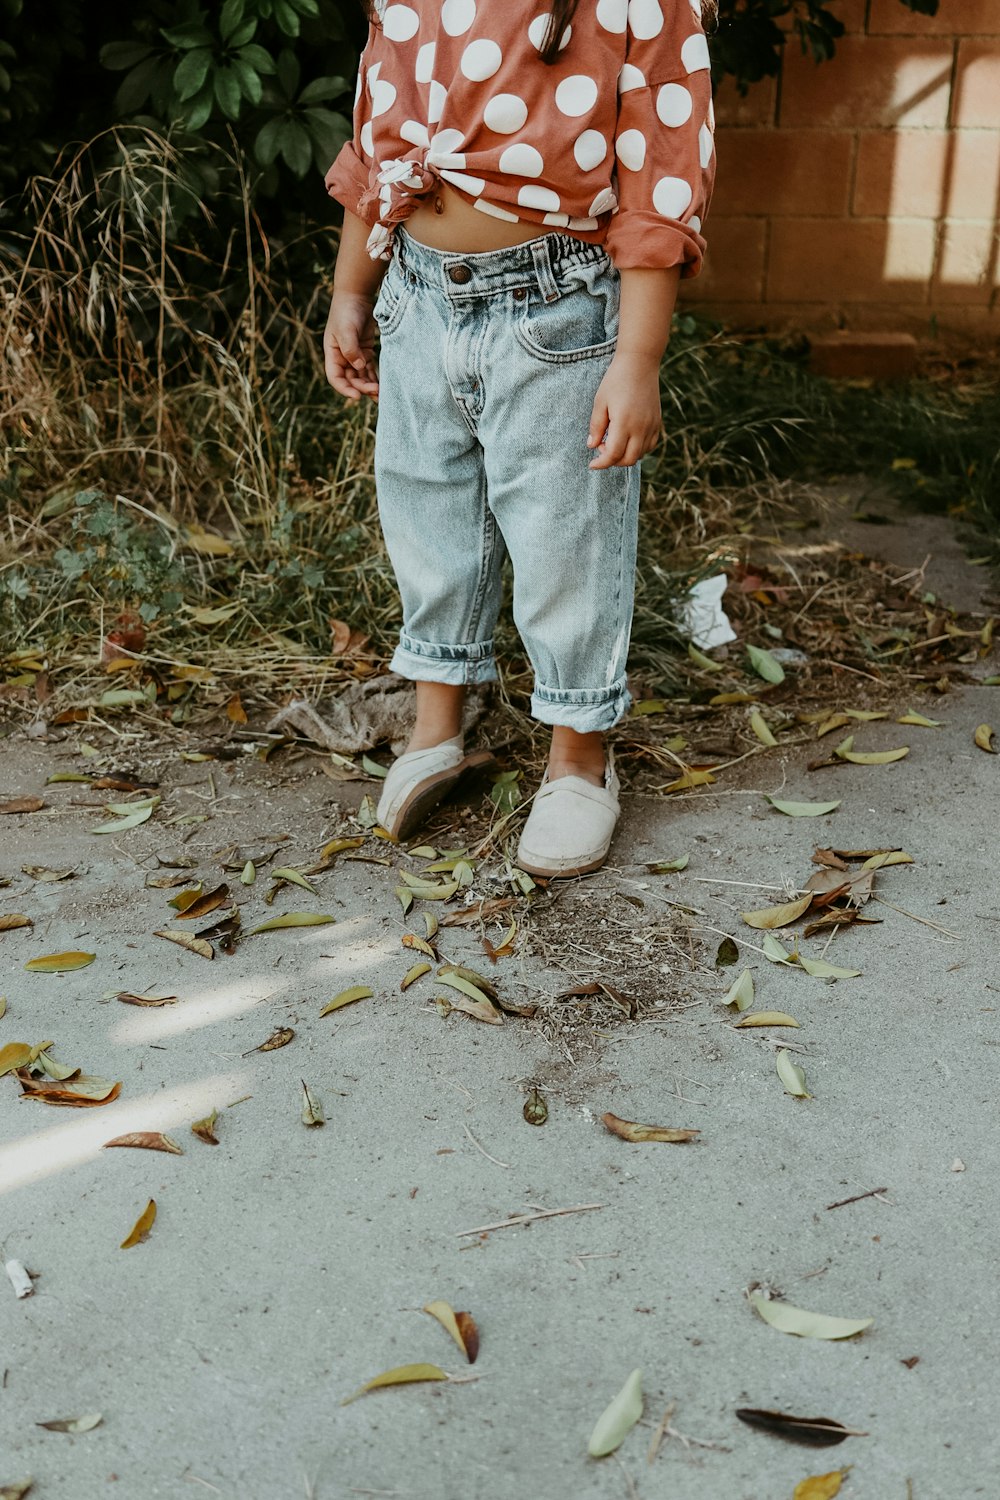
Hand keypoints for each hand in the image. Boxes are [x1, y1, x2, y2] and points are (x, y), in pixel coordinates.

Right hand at [324, 290, 380, 401]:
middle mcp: (342, 358)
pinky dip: (375, 378)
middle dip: (362, 387)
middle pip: (351, 379)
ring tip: (381, 395)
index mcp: (333, 354)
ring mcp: (355, 355)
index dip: (345, 389)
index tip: (356, 396)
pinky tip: (383, 385)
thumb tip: (359, 366)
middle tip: (376, 391)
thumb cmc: (346, 311)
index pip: (335, 378)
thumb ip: (350, 349)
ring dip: (370, 386)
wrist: (356, 295)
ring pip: (361, 377)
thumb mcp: (346, 329)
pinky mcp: (366, 351)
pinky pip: (370, 369)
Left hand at [587, 352, 661, 469]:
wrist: (640, 363)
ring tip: (613, 440)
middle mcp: (641, 427)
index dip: (601, 463)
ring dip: (625, 455)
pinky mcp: (657, 422)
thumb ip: (596, 426)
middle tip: (602, 447)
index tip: (592, 464)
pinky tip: (628, 438)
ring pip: (640, 454)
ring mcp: (652, 425)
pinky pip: (650, 445)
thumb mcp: (600, 402)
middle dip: (612, 461)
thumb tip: (592, 446)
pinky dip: (638, 449)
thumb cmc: (616, 380)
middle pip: (628, 460)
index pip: (613, 454)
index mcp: (624, 422)